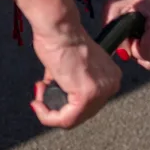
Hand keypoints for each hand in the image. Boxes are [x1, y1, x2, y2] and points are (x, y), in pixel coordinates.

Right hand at [17, 0, 120, 127]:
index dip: (63, 103)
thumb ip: (72, 84)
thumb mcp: (73, 67)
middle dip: (55, 106)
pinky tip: (38, 104)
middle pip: (80, 114)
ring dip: (48, 111)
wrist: (59, 29)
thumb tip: (61, 99)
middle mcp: (111, 85)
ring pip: (71, 120)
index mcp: (111, 77)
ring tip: (39, 93)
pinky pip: (65, 120)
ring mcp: (101, 91)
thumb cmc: (61, 40)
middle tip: (40, 92)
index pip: (88, 104)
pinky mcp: (87, 95)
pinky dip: (47, 116)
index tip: (46, 91)